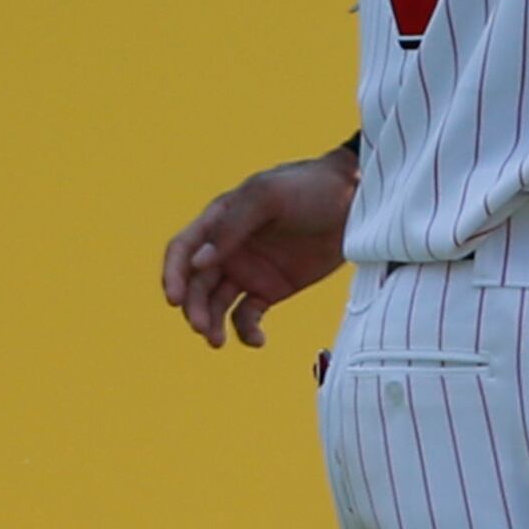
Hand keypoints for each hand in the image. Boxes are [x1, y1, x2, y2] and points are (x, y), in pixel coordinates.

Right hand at [160, 145, 358, 348]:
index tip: (175, 299)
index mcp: (219, 220)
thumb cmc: (309, 187)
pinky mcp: (271, 290)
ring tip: (218, 341)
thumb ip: (233, 226)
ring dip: (212, 323)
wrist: (355, 202)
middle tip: (203, 328)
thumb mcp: (269, 196)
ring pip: (216, 304)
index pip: (182, 250)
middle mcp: (227, 249)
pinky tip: (257, 341)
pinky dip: (246, 331)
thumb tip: (200, 262)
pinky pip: (247, 316)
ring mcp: (248, 270)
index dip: (173, 275)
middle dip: (194, 308)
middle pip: (196, 284)